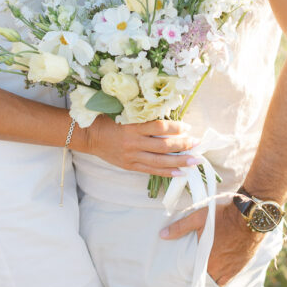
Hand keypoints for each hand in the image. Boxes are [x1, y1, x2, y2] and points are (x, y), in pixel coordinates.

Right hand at [84, 116, 199, 175]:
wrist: (89, 136)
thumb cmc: (107, 120)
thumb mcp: (124, 113)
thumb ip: (142, 117)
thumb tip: (166, 118)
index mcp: (132, 126)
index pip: (159, 127)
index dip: (175, 128)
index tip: (187, 127)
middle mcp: (133, 143)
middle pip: (163, 145)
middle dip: (183, 145)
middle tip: (197, 143)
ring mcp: (132, 156)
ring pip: (160, 161)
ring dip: (179, 161)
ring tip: (194, 161)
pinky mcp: (130, 166)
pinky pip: (151, 170)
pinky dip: (167, 172)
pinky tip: (180, 173)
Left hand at [160, 201, 262, 285]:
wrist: (249, 216)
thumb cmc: (223, 215)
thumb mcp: (198, 217)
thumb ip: (180, 227)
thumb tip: (162, 235)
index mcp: (206, 257)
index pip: (194, 274)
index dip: (188, 274)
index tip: (182, 275)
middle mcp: (218, 267)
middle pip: (205, 277)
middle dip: (199, 274)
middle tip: (194, 268)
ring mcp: (230, 269)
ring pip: (216, 280)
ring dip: (210, 277)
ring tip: (205, 271)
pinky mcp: (240, 267)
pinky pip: (227, 280)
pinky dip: (222, 278)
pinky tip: (217, 272)